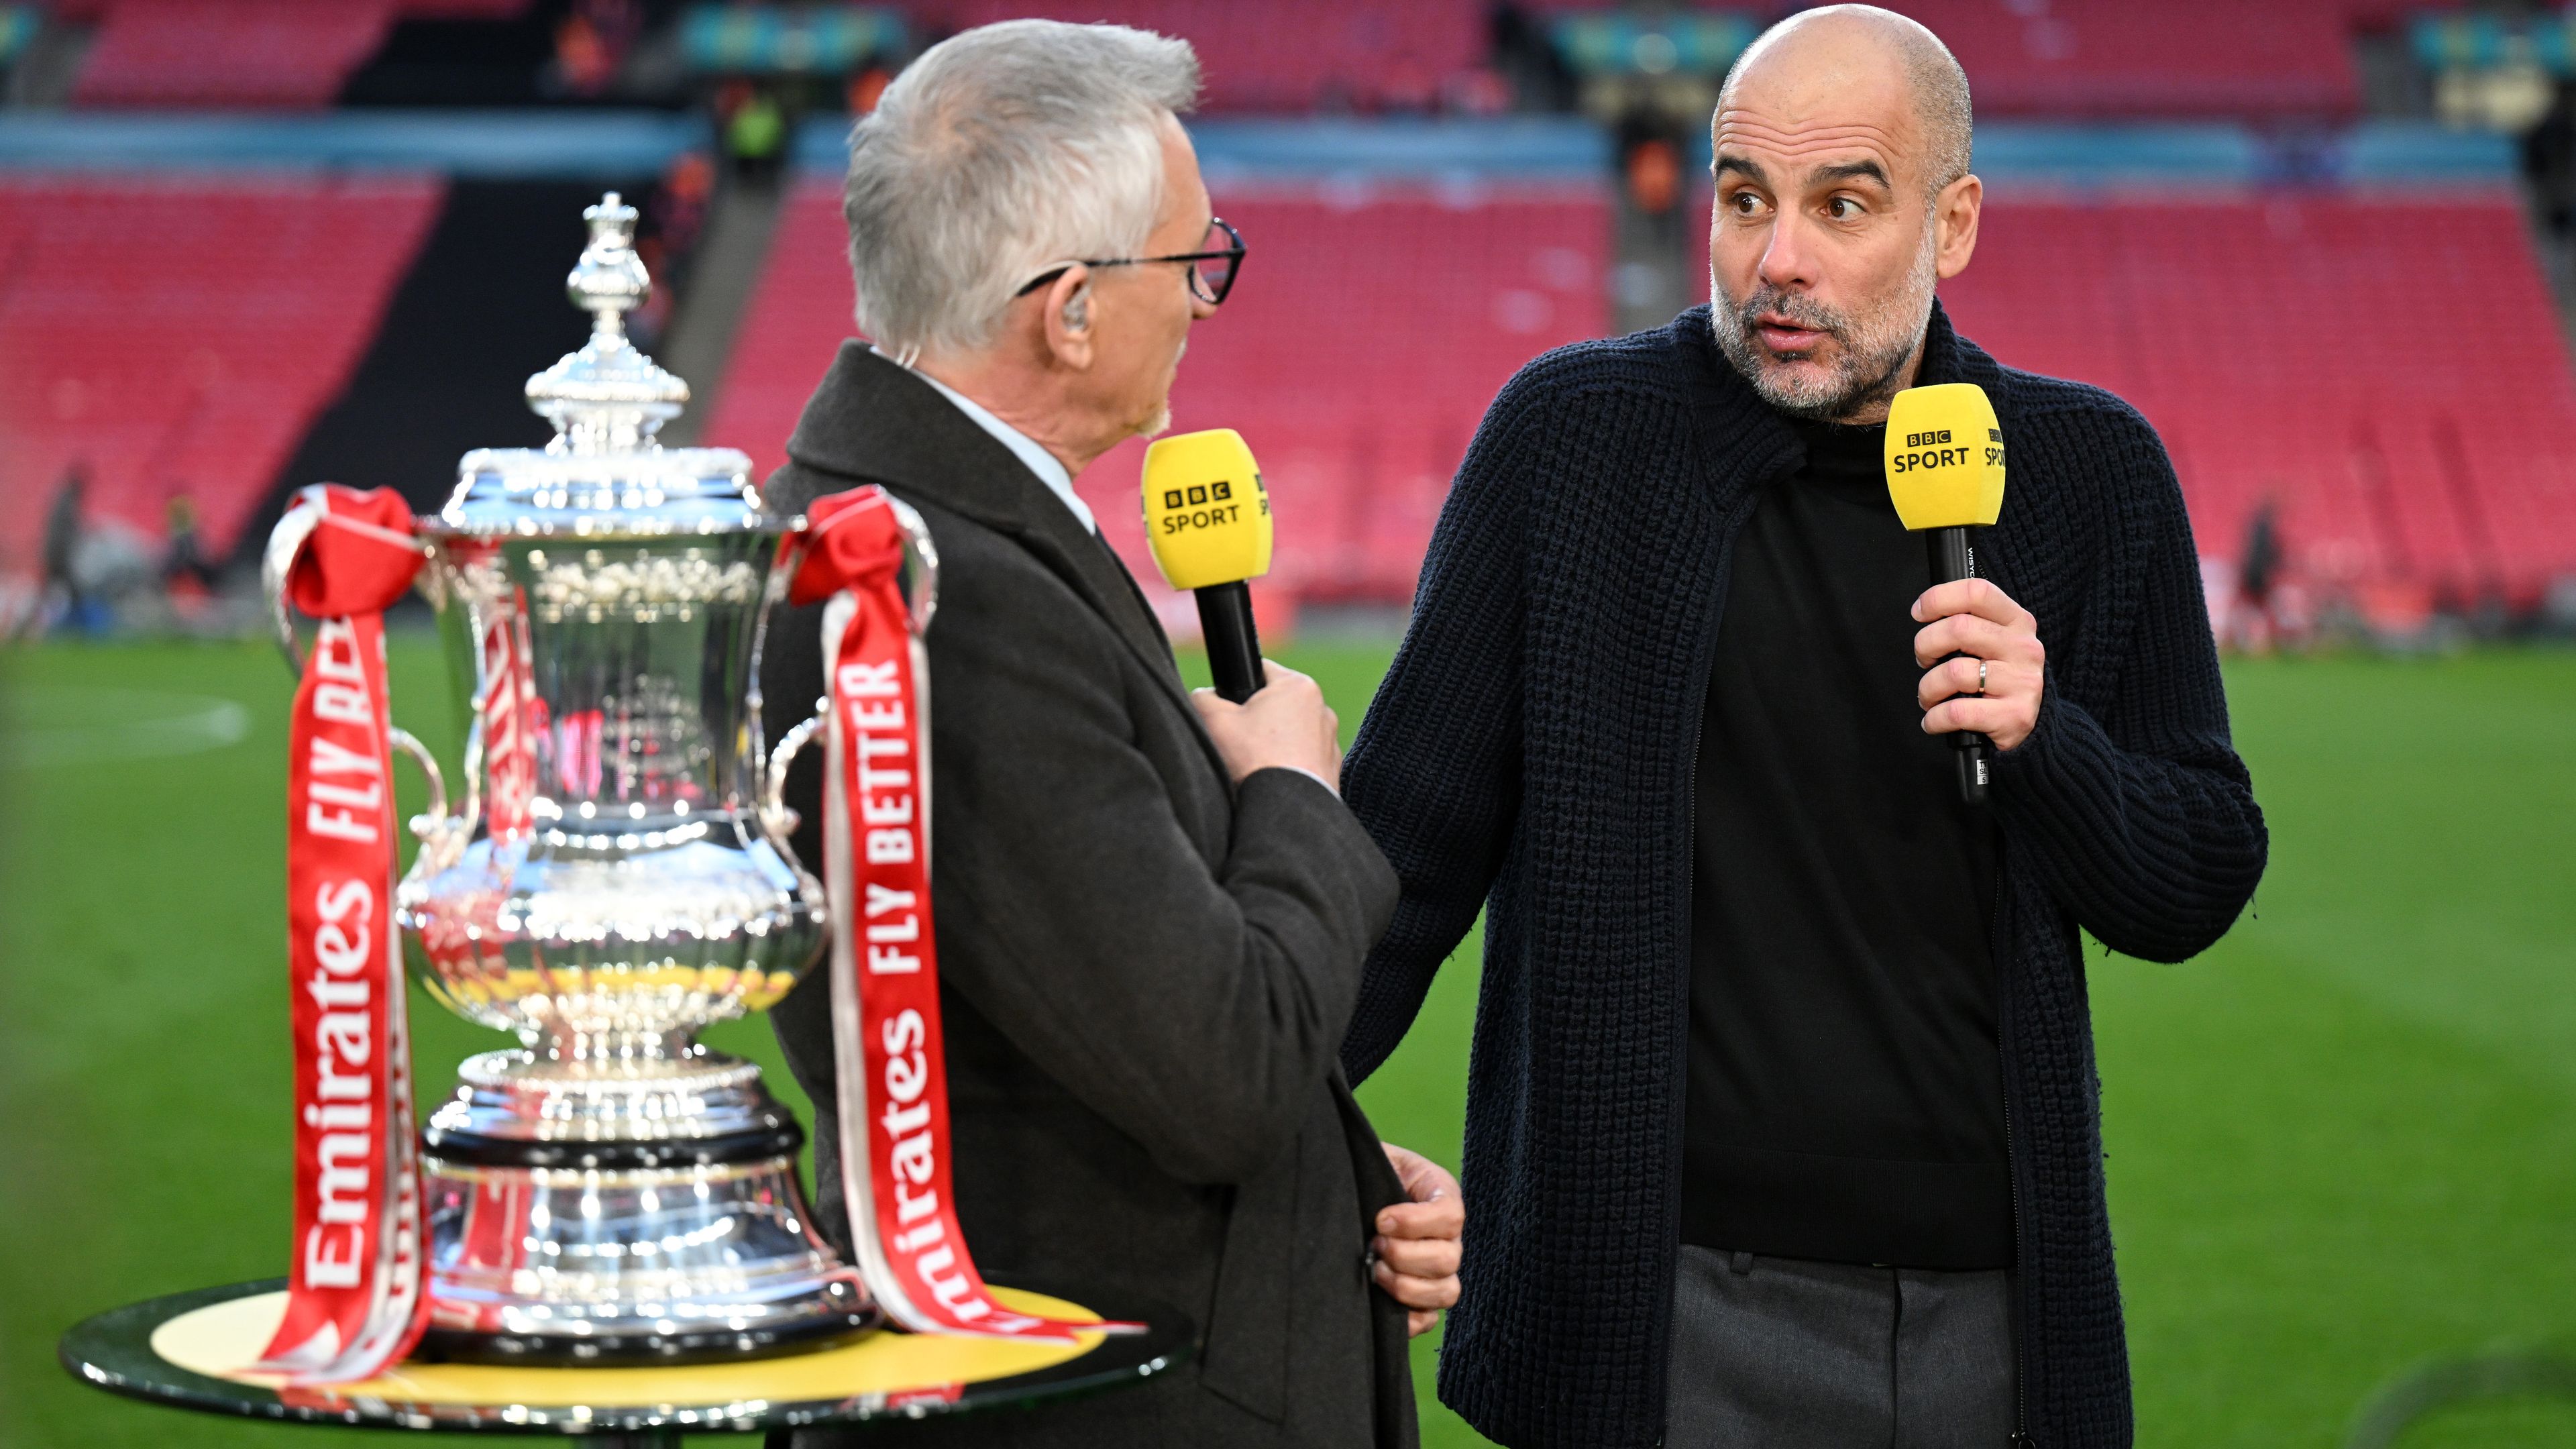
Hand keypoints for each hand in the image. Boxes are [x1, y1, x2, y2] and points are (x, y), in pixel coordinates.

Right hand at [1190, 661, 1341, 786]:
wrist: (1285, 812)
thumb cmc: (1253, 761)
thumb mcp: (1214, 720)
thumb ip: (1203, 697)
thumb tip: (1204, 696)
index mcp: (1299, 686)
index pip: (1260, 671)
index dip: (1237, 688)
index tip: (1227, 710)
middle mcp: (1322, 709)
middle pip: (1275, 705)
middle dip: (1254, 721)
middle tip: (1237, 743)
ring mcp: (1330, 742)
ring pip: (1289, 735)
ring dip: (1271, 746)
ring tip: (1254, 766)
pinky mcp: (1331, 770)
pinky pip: (1302, 760)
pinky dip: (1287, 768)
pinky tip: (1272, 781)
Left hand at [1373, 1143, 1462, 1336]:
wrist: (1346, 1195)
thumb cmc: (1359, 1173)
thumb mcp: (1372, 1158)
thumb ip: (1377, 1165)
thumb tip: (1373, 1199)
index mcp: (1439, 1193)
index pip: (1451, 1215)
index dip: (1414, 1223)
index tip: (1379, 1220)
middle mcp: (1447, 1236)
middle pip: (1448, 1259)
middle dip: (1404, 1256)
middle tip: (1373, 1245)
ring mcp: (1438, 1270)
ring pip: (1446, 1291)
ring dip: (1406, 1287)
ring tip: (1374, 1271)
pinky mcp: (1422, 1298)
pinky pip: (1429, 1318)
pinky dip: (1408, 1317)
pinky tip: (1381, 1301)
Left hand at [1913, 578, 2044, 751]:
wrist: (2034, 724)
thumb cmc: (2001, 678)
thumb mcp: (1996, 641)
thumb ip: (1970, 622)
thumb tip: (1925, 611)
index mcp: (2017, 621)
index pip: (1977, 593)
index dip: (1939, 598)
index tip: (1919, 612)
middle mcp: (2023, 647)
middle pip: (1958, 629)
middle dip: (1925, 645)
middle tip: (1924, 661)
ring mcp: (2021, 682)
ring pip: (1954, 672)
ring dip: (1928, 688)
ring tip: (1929, 697)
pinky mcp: (2014, 715)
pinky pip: (1957, 711)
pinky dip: (1935, 718)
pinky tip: (1934, 720)